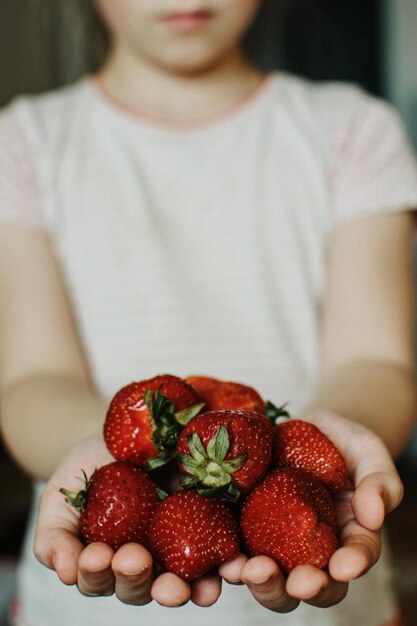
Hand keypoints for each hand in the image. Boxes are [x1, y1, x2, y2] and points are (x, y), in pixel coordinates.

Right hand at [34, 434, 222, 606]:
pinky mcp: (212, 526)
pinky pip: (221, 551)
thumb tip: (63, 572)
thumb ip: (55, 536)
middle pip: (143, 586)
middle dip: (138, 578)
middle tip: (134, 560)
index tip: (95, 555)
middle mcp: (146, 564)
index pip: (99, 579)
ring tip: (190, 586)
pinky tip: (231, 564)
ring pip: (185, 581)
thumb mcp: (62, 498)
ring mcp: (180, 548)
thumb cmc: (87, 471)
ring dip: (190, 588)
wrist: (127, 433)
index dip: (97, 574)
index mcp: (107, 563)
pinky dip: (227, 562)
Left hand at [219, 410, 402, 611]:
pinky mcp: (246, 522)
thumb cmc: (346, 445)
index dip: (350, 566)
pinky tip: (224, 557)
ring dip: (257, 581)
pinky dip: (229, 558)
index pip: (354, 559)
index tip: (342, 567)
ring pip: (267, 577)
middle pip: (306, 584)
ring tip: (246, 571)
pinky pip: (236, 546)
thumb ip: (379, 483)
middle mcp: (310, 548)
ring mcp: (276, 538)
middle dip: (298, 587)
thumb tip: (374, 516)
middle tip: (293, 582)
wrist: (306, 427)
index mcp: (348, 537)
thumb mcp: (371, 456)